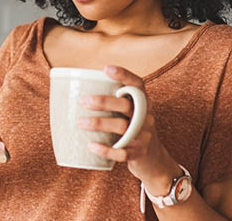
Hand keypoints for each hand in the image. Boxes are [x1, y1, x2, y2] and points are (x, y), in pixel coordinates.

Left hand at [76, 65, 181, 194]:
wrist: (154, 161)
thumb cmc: (133, 131)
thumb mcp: (131, 115)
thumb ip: (114, 103)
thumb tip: (77, 92)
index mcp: (143, 104)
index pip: (138, 85)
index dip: (124, 75)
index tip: (106, 69)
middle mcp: (146, 117)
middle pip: (126, 105)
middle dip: (104, 102)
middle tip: (83, 100)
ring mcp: (144, 136)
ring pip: (122, 127)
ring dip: (99, 123)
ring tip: (79, 122)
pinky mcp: (139, 154)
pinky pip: (122, 152)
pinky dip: (105, 150)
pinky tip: (91, 146)